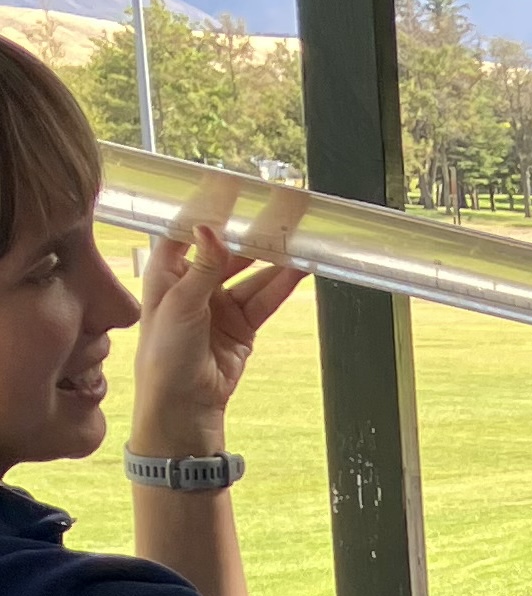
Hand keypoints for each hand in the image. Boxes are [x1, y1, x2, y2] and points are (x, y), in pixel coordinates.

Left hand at [132, 220, 302, 455]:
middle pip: (226, 251)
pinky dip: (283, 285)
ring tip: (298, 240)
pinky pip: (266, 299)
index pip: (187, 233)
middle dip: (251, 234)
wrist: (184, 404)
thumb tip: (210, 228)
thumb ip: (202, 268)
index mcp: (167, 274)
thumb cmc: (165, 354)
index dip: (208, 212)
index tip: (231, 191)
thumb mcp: (180, 305)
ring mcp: (221, 305)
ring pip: (252, 274)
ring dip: (274, 260)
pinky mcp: (243, 326)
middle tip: (276, 213)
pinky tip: (300, 269)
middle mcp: (194, 285)